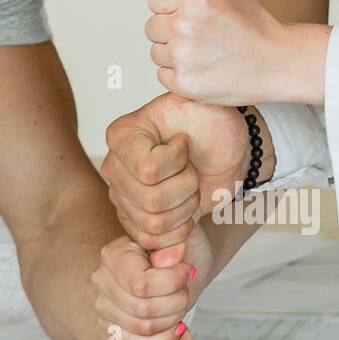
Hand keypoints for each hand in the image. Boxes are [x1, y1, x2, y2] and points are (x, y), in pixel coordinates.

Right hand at [93, 224, 213, 339]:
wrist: (177, 265)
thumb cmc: (177, 252)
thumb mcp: (180, 240)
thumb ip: (173, 246)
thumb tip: (169, 260)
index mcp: (113, 254)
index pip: (142, 284)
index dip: (172, 283)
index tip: (189, 271)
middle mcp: (101, 280)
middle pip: (142, 309)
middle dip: (176, 303)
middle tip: (187, 291)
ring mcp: (103, 306)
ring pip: (142, 328)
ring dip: (171, 320)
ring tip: (182, 305)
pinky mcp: (110, 327)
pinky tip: (176, 327)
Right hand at [101, 93, 273, 247]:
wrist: (224, 153)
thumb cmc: (215, 126)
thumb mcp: (208, 104)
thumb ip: (193, 99)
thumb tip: (180, 109)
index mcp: (123, 134)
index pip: (148, 169)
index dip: (178, 162)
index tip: (185, 142)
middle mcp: (114, 166)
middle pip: (152, 200)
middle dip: (186, 187)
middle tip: (192, 168)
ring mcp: (121, 196)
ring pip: (155, 223)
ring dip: (184, 208)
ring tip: (189, 185)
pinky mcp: (133, 221)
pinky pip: (153, 240)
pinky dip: (179, 229)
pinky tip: (185, 208)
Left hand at [147, 0, 328, 105]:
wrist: (277, 62)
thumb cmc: (255, 24)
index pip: (155, 2)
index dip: (172, 10)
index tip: (194, 18)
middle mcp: (184, 24)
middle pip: (152, 28)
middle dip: (171, 33)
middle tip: (202, 38)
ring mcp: (183, 56)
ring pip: (156, 53)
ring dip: (174, 56)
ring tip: (205, 54)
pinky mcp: (185, 83)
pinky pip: (163, 76)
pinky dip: (180, 76)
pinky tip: (204, 70)